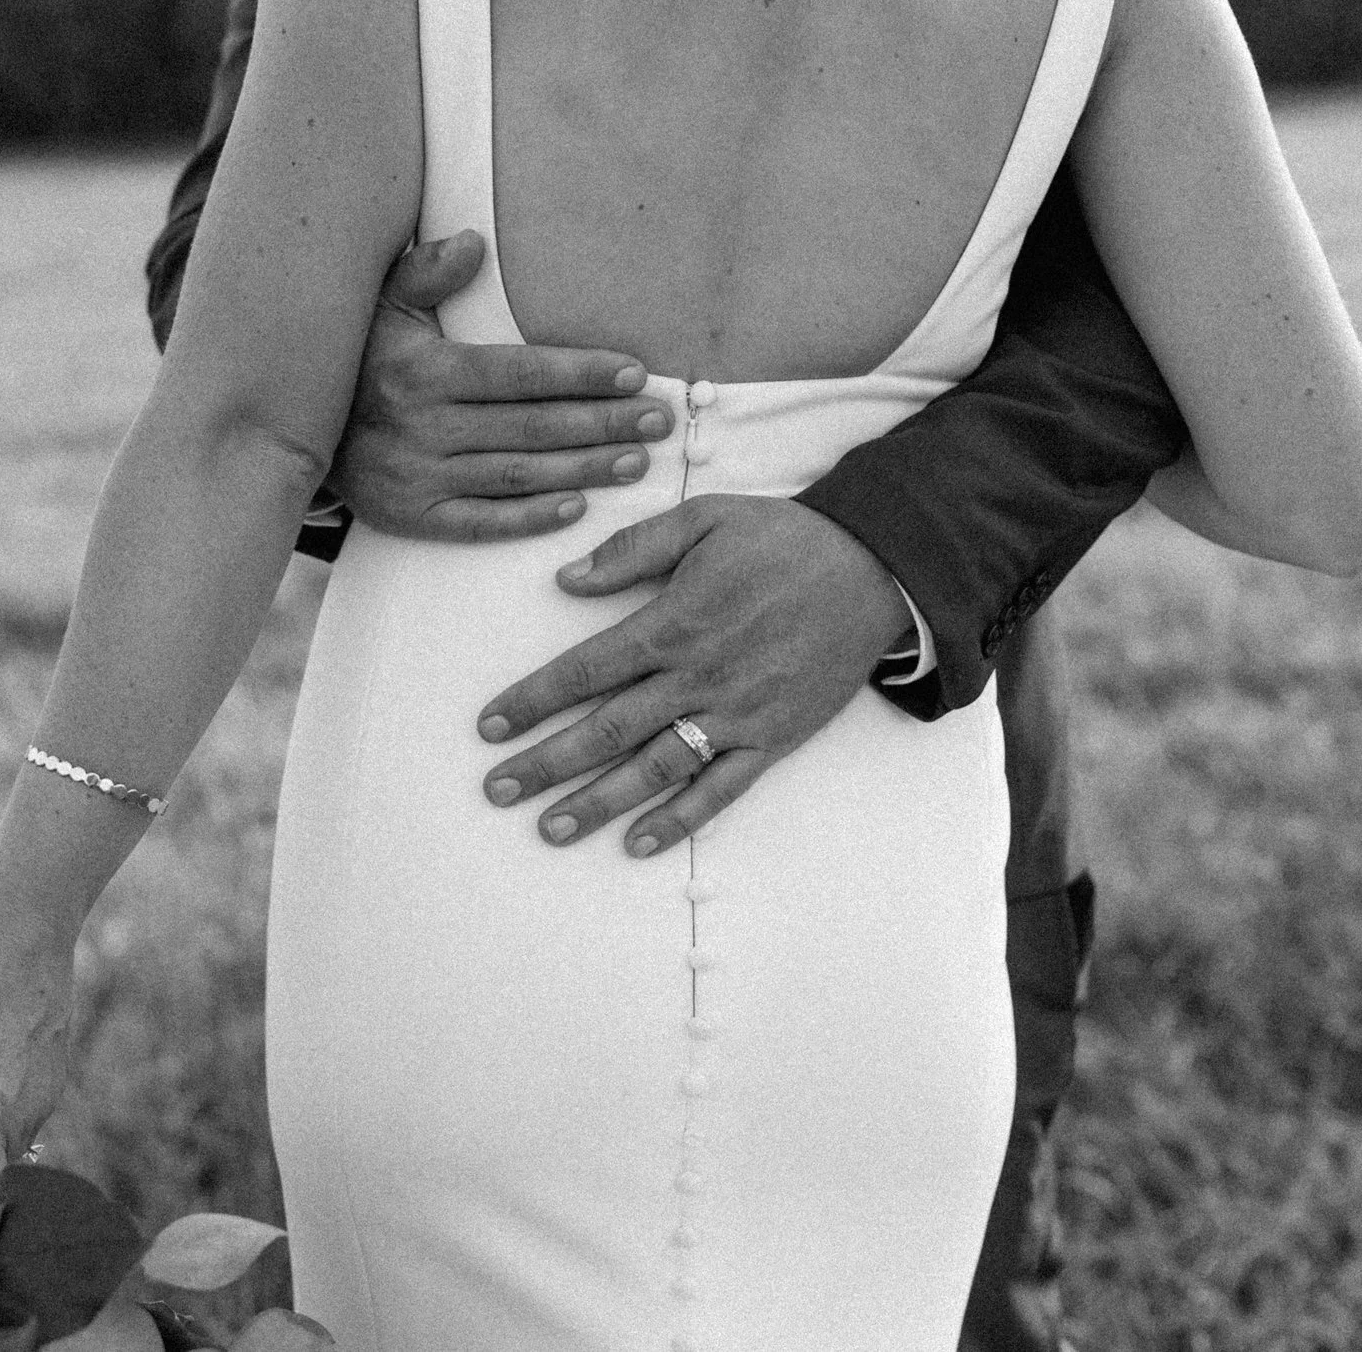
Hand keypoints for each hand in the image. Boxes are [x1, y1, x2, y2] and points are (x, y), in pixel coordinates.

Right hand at [329, 232, 675, 541]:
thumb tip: (475, 241)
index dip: (581, 373)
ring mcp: (418, 476)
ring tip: (637, 462)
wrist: (297, 429)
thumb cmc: (358, 358)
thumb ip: (427, 270)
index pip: (520, 373)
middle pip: (531, 426)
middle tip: (659, 420)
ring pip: (516, 474)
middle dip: (601, 422)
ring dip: (583, 469)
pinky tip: (577, 508)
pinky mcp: (412, 517)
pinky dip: (529, 518)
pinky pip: (481, 522)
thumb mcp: (382, 304)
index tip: (636, 373)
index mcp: (424, 371)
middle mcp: (424, 426)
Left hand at [474, 495, 912, 855]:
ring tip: (550, 829)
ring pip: (656, 768)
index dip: (532, 700)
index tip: (489, 727)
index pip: (585, 669)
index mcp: (673, 621)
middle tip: (496, 790)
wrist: (873, 569)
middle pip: (607, 729)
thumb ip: (632, 548)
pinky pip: (721, 789)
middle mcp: (698, 675)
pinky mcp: (773, 738)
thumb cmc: (783, 539)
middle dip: (546, 763)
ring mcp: (736, 713)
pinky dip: (679, 819)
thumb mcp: (705, 518)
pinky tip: (638, 843)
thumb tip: (567, 579)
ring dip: (599, 801)